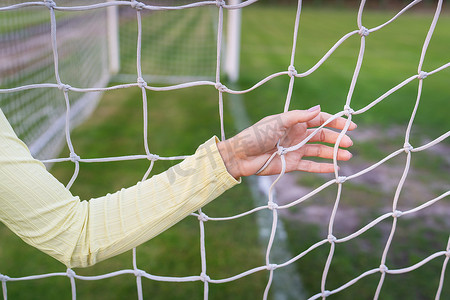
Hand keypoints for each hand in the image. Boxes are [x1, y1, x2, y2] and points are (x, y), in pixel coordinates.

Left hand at [217, 105, 356, 178]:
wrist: (241, 156)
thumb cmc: (257, 135)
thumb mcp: (278, 121)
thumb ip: (299, 116)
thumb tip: (318, 108)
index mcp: (294, 122)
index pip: (319, 119)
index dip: (335, 121)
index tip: (350, 125)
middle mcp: (297, 135)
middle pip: (322, 135)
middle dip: (337, 138)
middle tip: (349, 143)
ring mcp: (295, 150)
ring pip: (319, 150)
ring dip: (333, 153)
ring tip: (347, 156)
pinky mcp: (292, 164)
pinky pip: (311, 165)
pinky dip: (323, 167)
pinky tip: (335, 168)